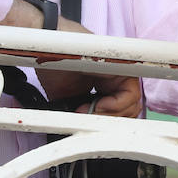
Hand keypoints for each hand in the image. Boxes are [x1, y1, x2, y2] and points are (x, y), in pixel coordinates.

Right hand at [0, 3, 143, 115]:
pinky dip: (114, 106)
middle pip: (130, 110)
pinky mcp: (123, 67)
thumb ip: (83, 112)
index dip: (109, 122)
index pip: (121, 112)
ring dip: (109, 115)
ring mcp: (122, 72)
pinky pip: (130, 94)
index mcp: (107, 86)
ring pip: (133, 105)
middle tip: (87, 122)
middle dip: (110, 122)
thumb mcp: (69, 99)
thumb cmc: (54, 66)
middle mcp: (117, 78)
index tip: (90, 127)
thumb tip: (86, 131)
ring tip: (87, 112)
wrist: (45, 45)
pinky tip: (96, 105)